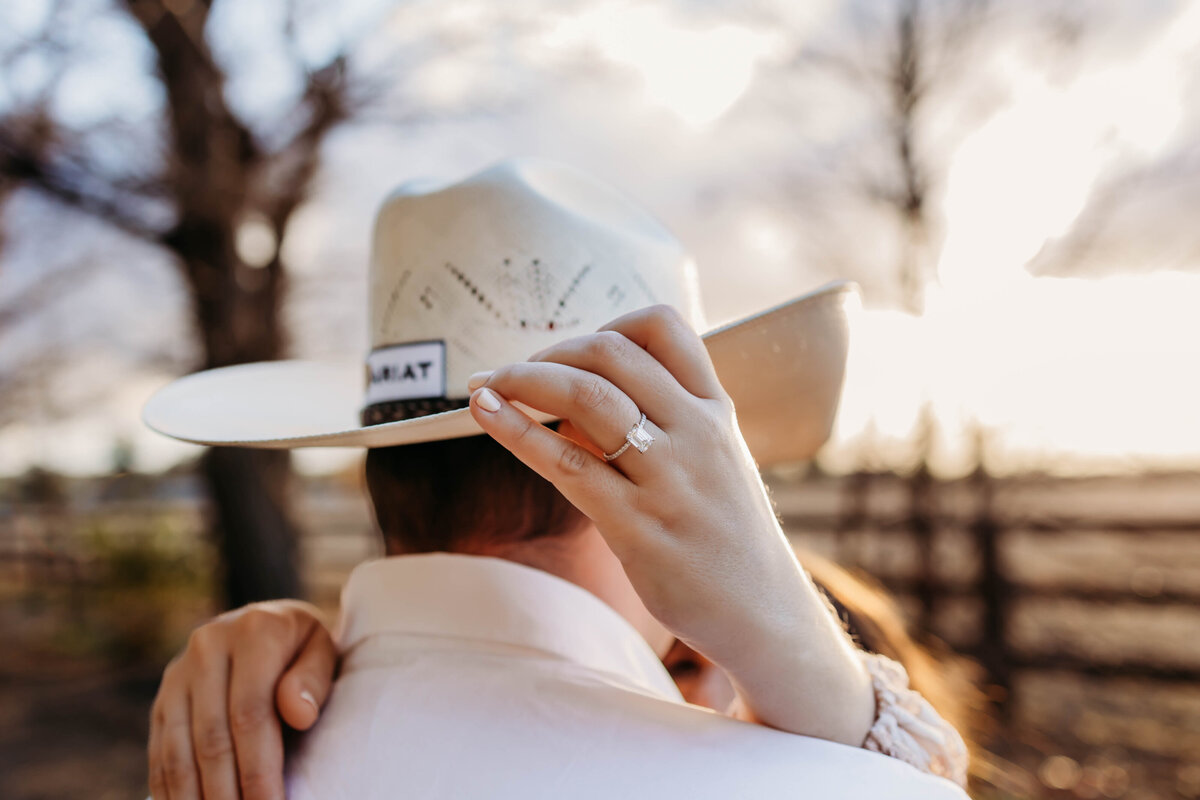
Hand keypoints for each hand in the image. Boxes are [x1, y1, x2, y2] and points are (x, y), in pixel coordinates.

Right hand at [148, 600, 336, 799]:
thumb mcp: (322, 649)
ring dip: (195, 799)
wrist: (264, 622)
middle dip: (227, 794)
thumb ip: (313, 679)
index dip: (259, 769)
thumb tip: (299, 714)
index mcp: (253, 633)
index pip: (250, 714)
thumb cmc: (302, 648)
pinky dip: (171, 791)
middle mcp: (206, 648)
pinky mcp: (161, 699)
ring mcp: (177, 675)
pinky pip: (160, 753)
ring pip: (179, 751)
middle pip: (212, 739)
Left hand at [466, 304, 874, 744]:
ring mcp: (669, 479)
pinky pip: (566, 464)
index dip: (607, 324)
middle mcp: (697, 433)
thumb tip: (566, 404)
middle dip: (548, 352)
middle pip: (611, 354)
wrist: (765, 613)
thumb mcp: (712, 463)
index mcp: (716, 411)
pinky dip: (516, 430)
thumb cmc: (726, 535)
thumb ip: (657, 426)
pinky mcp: (639, 526)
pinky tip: (487, 415)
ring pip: (585, 398)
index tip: (573, 350)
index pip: (664, 328)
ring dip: (522, 380)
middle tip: (513, 372)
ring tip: (485, 386)